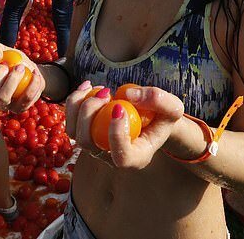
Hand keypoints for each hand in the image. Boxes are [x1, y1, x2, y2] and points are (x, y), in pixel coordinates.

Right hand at [0, 41, 45, 113]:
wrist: (30, 70)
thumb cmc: (11, 59)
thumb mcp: (2, 49)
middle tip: (5, 64)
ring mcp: (3, 105)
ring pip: (3, 100)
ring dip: (13, 81)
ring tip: (20, 67)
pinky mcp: (19, 108)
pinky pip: (24, 101)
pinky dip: (31, 86)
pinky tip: (34, 74)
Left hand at [65, 84, 188, 169]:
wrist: (152, 118)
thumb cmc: (163, 117)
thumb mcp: (173, 107)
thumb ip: (159, 100)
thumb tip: (127, 95)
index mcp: (136, 158)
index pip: (121, 157)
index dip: (116, 135)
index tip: (119, 107)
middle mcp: (111, 157)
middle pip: (87, 143)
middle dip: (90, 114)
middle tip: (107, 92)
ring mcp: (95, 146)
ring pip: (74, 132)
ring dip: (79, 106)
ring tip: (98, 88)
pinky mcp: (85, 132)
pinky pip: (70, 119)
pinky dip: (75, 100)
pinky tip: (89, 86)